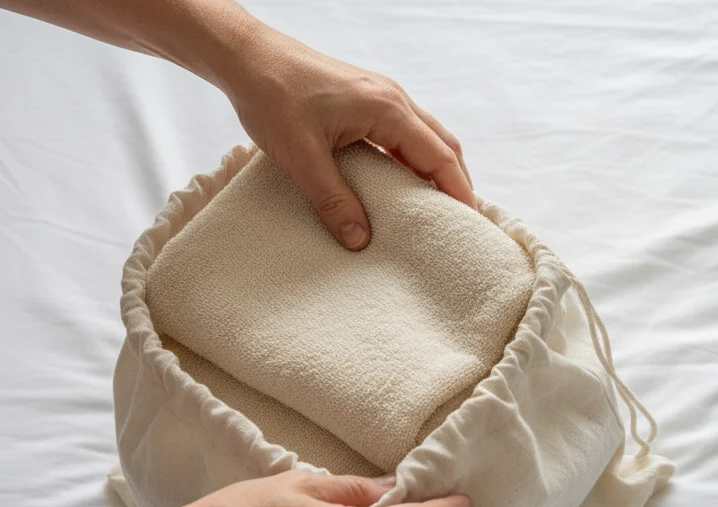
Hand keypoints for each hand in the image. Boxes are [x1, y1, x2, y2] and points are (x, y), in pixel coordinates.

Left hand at [220, 26, 474, 249]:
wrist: (247, 57)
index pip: (440, 155)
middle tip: (458, 223)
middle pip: (443, 144)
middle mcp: (394, 99)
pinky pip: (405, 132)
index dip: (458, 191)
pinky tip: (403, 182)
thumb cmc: (272, 96)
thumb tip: (360, 239)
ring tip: (435, 208)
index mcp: (387, 109)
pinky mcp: (367, 99)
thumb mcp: (301, 157)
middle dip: (455, 183)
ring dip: (435, 170)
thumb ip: (333, 200)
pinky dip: (414, 159)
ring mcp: (382, 96)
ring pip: (426, 137)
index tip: (469, 225)